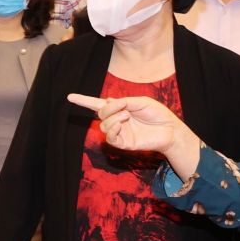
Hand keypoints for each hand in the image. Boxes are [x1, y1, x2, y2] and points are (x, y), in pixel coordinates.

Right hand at [68, 93, 185, 153]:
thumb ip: (124, 101)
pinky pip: (110, 137)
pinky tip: (122, 122)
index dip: (84, 100)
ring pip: (103, 125)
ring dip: (112, 118)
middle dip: (108, 108)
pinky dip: (112, 128)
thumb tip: (107, 102)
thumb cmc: (158, 114)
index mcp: (120, 108)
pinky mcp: (123, 143)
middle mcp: (117, 120)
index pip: (98, 105)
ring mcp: (120, 132)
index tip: (69, 96)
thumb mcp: (141, 101)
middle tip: (123, 106)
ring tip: (126, 115)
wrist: (169, 129)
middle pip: (101, 114)